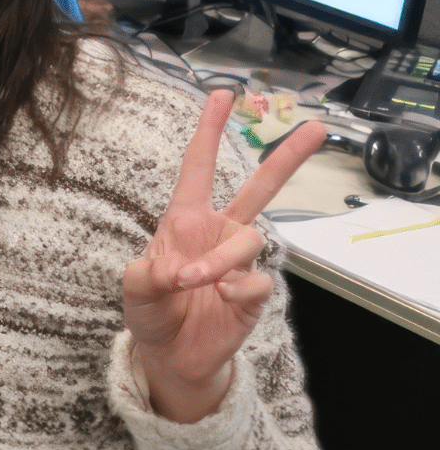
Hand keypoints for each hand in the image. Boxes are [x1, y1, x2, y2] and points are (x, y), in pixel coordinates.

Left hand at [121, 91, 324, 422]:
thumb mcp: (134, 289)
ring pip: (250, 238)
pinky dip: (237, 289)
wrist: (172, 355)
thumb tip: (177, 271)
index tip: (222, 95)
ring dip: (220, 260)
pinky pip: (258, 279)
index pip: (198, 167)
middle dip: (287, 157)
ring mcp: (240, 260)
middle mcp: (218, 232)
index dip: (209, 131)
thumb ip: (146, 275)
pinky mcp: (256, 290)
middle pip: (260, 186)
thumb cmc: (152, 311)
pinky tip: (221, 300)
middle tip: (315, 127)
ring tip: (193, 282)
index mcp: (185, 220)